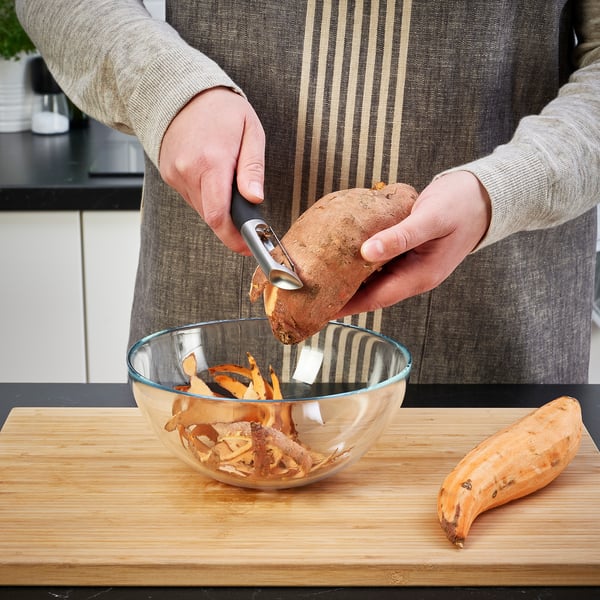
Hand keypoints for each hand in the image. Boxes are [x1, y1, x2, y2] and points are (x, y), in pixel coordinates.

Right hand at [158, 87, 265, 253]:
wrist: (180, 90)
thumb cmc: (221, 109)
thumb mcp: (250, 131)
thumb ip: (253, 168)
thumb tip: (255, 199)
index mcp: (212, 162)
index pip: (218, 215)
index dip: (233, 238)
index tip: (248, 247)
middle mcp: (188, 171)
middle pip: (210, 216)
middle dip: (230, 223)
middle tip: (248, 219)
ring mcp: (175, 174)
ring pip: (201, 208)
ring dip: (218, 207)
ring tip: (229, 185)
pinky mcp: (169, 175)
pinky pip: (191, 197)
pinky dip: (205, 195)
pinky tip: (212, 176)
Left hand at [337, 171, 491, 315]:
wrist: (484, 196)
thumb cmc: (462, 205)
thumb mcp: (431, 218)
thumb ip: (400, 237)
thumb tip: (366, 252)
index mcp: (420, 276)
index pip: (376, 298)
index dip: (348, 305)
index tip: (323, 309)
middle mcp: (414, 276)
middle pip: (371, 292)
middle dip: (344, 295)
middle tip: (314, 294)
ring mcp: (411, 265)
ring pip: (374, 278)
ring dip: (350, 279)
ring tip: (322, 277)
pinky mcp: (408, 253)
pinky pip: (379, 262)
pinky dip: (360, 260)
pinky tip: (343, 254)